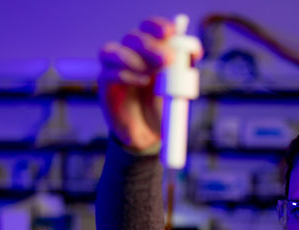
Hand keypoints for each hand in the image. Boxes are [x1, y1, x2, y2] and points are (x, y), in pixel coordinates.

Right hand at [98, 17, 201, 151]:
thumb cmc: (163, 107)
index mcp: (150, 50)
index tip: (171, 32)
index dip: (158, 26)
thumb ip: (183, 69)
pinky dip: (126, 75)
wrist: (149, 134)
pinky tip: (141, 82)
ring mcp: (115, 68)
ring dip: (133, 59)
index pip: (149, 27)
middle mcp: (130, 55)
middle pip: (133, 38)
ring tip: (150, 74)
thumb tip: (192, 51)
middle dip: (150, 45)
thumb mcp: (179, 88)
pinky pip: (108, 73)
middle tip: (167, 59)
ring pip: (113, 51)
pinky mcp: (106, 85)